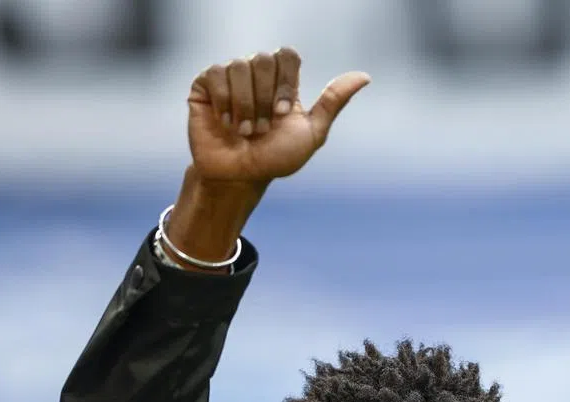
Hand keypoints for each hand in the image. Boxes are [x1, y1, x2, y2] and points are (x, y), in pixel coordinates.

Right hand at [187, 48, 369, 183]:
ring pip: (239, 67)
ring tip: (245, 131)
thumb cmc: (276, 158)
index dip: (285, 83)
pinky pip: (216, 74)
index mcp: (281, 82)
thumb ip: (333, 102)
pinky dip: (224, 102)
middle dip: (265, 99)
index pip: (287, 56)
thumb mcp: (312, 132)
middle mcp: (256, 75)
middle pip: (263, 59)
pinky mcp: (205, 86)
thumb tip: (364, 76)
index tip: (283, 114)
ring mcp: (230, 79)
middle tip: (262, 129)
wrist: (241, 177)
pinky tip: (227, 123)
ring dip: (245, 105)